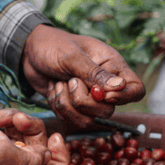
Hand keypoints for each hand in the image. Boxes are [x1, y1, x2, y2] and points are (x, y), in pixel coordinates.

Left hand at [21, 24, 144, 126]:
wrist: (29, 51)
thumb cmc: (53, 45)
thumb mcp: (72, 56)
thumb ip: (95, 73)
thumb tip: (120, 86)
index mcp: (112, 67)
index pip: (136, 89)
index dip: (123, 97)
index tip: (99, 92)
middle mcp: (104, 85)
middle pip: (107, 111)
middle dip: (83, 101)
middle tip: (69, 81)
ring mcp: (88, 98)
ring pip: (87, 120)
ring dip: (67, 104)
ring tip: (59, 83)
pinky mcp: (72, 106)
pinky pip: (69, 119)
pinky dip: (57, 106)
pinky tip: (54, 89)